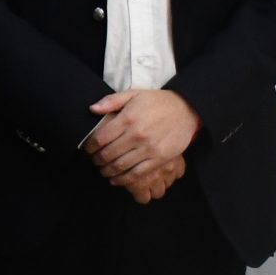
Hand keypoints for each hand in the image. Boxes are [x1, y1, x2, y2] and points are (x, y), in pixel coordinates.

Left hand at [85, 88, 199, 200]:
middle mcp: (137, 135)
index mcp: (128, 119)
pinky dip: (123, 180)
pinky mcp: (160, 159)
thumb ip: (112, 101)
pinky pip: (137, 174)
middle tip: (95, 161)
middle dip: (97, 160)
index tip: (88, 150)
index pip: (100, 138)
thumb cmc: (158, 102)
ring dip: (107, 171)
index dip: (90, 147)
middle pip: (108, 155)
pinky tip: (116, 179)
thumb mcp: (135, 94)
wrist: (187, 108)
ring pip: (120, 166)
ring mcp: (149, 149)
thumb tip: (92, 109)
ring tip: (103, 170)